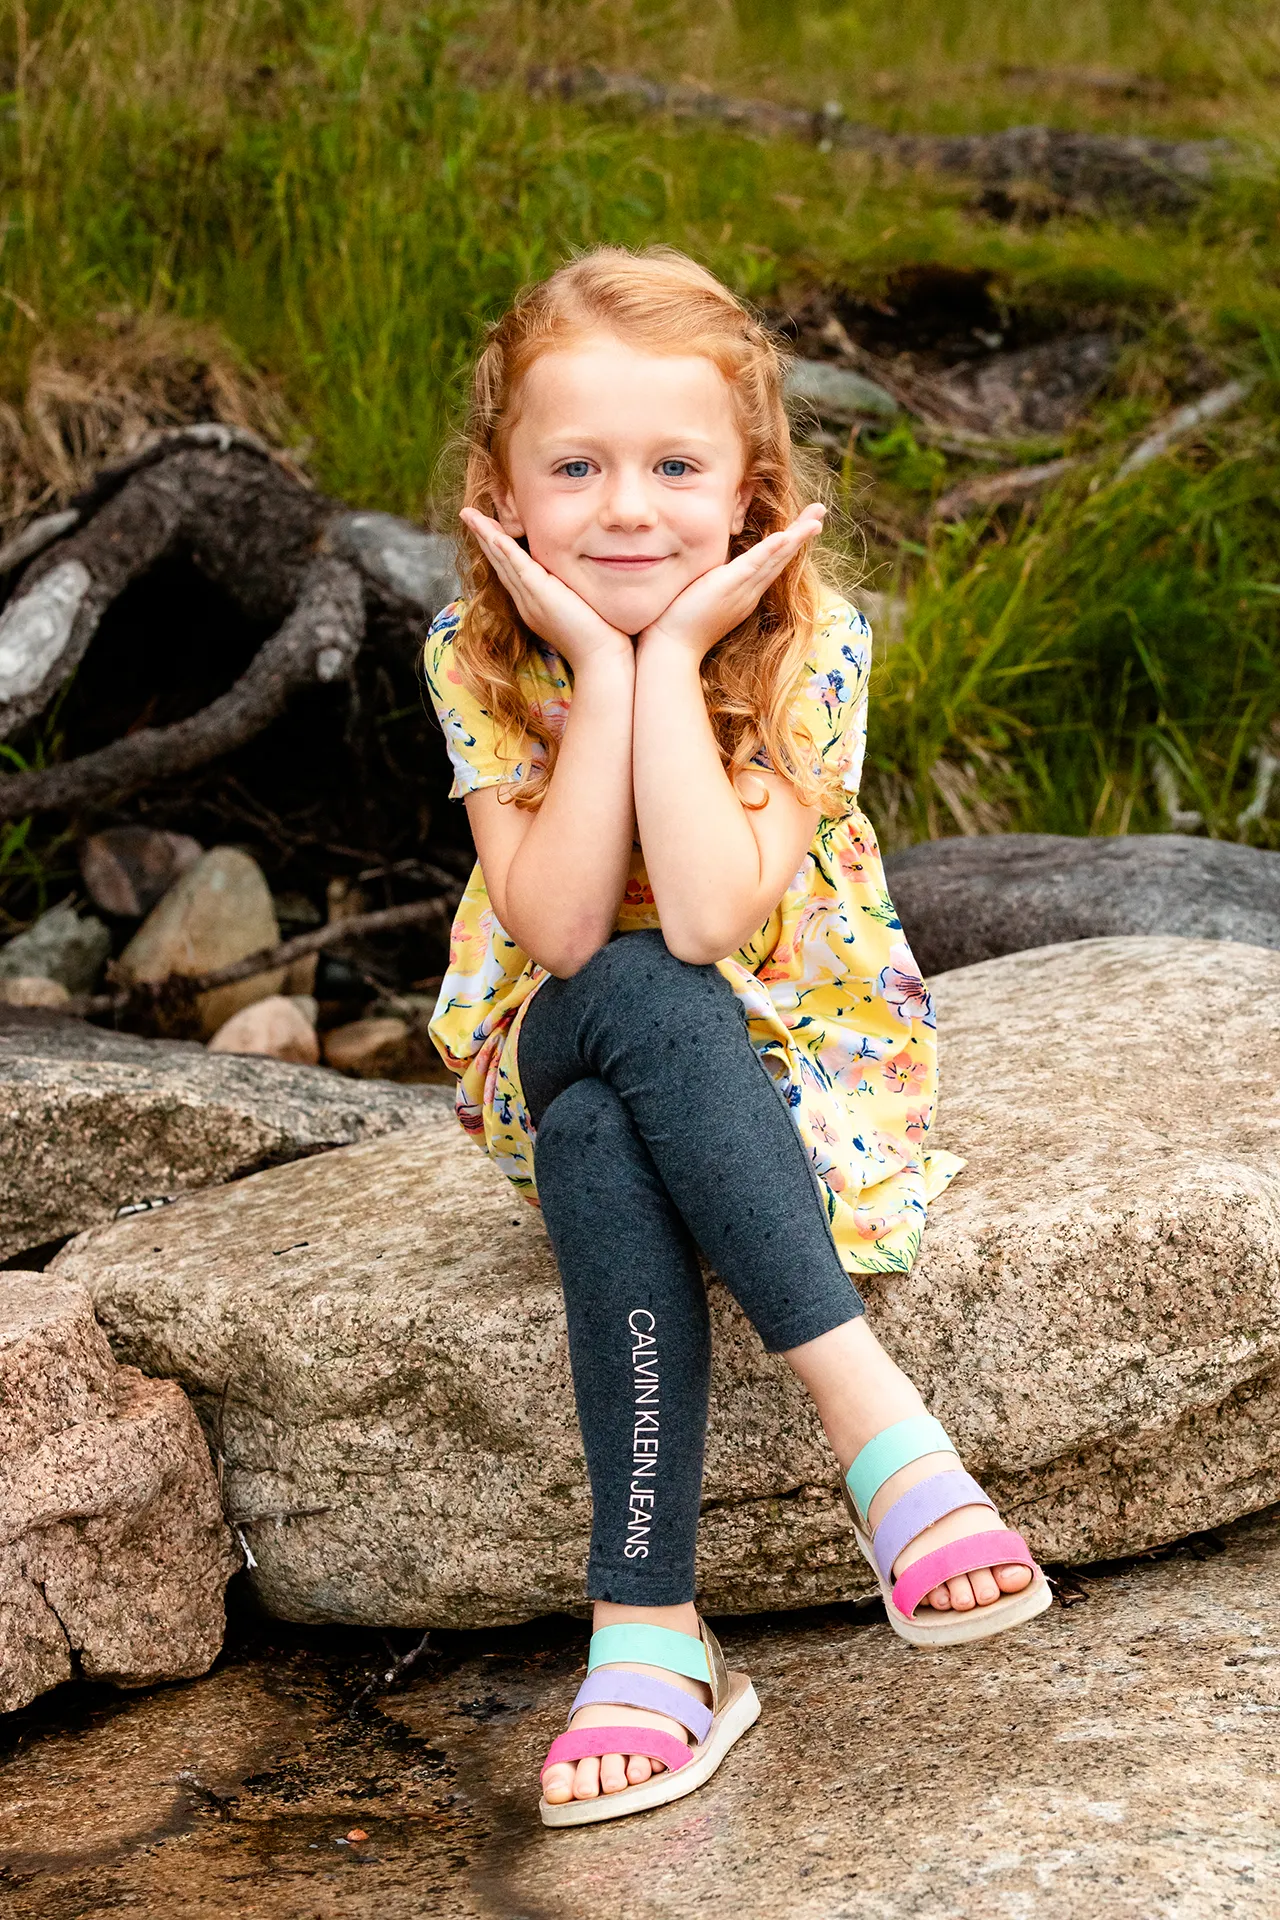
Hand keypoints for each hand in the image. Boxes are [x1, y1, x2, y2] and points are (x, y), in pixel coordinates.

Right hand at [459, 508, 632, 670]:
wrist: (601, 658)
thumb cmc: (599, 634)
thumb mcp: (579, 604)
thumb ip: (571, 588)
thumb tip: (577, 572)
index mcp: (533, 602)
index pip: (510, 568)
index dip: (496, 546)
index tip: (486, 526)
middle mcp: (526, 601)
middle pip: (499, 562)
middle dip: (482, 536)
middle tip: (467, 514)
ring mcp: (531, 599)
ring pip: (503, 561)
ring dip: (485, 536)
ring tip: (469, 515)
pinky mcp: (542, 596)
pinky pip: (519, 568)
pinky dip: (505, 550)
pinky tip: (493, 535)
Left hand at [637, 504, 826, 661]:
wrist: (672, 648)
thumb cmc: (679, 622)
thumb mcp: (702, 593)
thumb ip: (711, 577)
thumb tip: (710, 562)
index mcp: (744, 593)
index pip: (771, 562)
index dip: (789, 542)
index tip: (805, 523)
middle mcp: (749, 592)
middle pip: (781, 558)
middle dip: (802, 534)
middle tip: (821, 511)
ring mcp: (741, 590)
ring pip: (774, 559)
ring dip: (796, 537)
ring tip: (816, 519)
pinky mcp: (728, 586)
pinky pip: (753, 565)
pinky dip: (770, 550)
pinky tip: (785, 536)